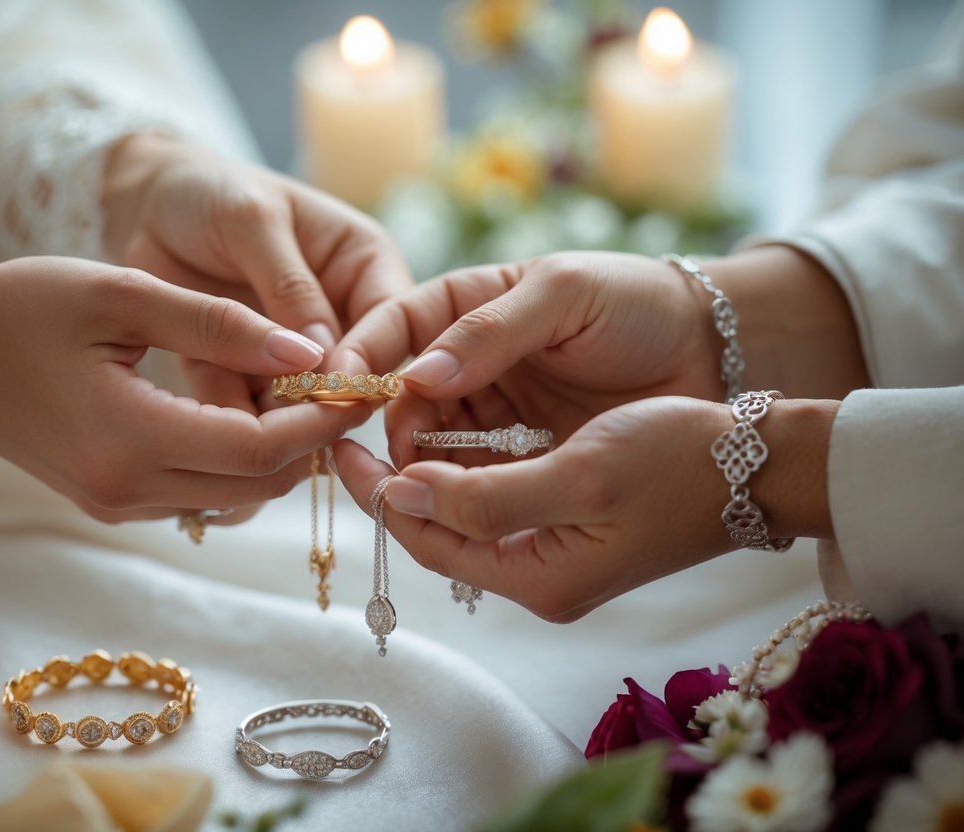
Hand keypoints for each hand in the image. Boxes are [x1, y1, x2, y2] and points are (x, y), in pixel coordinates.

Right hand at [0, 257, 375, 524]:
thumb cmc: (22, 306)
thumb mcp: (122, 295)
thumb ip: (219, 324)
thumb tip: (308, 351)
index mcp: (130, 438)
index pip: (260, 449)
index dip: (319, 420)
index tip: (357, 382)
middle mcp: (127, 489)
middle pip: (258, 485)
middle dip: (311, 442)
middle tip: (344, 389)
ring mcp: (117, 504)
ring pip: (234, 495)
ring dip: (278, 455)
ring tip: (305, 394)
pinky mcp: (110, 501)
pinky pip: (199, 492)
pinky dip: (237, 462)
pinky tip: (249, 413)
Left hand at [103, 136, 413, 408]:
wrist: (147, 203)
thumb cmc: (213, 191)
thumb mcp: (253, 220)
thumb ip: (290, 285)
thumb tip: (328, 355)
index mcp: (365, 265)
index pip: (391, 320)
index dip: (371, 357)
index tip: (338, 387)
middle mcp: (340, 313)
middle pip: (353, 373)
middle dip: (324, 402)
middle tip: (296, 429)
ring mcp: (295, 351)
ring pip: (303, 401)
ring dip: (280, 424)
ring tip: (251, 439)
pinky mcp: (248, 374)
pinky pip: (249, 409)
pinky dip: (234, 424)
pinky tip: (215, 437)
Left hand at [331, 395, 836, 621]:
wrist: (760, 463)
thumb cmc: (676, 461)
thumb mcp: (576, 474)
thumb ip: (482, 497)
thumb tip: (399, 495)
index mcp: (536, 578)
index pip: (428, 543)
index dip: (380, 493)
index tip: (343, 442)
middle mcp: (539, 576)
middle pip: (441, 530)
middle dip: (399, 477)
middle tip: (362, 419)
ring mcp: (556, 553)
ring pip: (466, 510)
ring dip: (431, 464)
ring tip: (399, 409)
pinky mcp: (572, 525)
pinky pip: (498, 497)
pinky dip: (469, 462)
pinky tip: (454, 421)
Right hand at [335, 250, 722, 466]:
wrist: (713, 347)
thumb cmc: (635, 302)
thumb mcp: (563, 295)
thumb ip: (489, 332)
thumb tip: (414, 378)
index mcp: (466, 305)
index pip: (394, 327)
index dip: (361, 357)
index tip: (340, 391)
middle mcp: (469, 361)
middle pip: (404, 398)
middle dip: (390, 426)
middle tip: (390, 458)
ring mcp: (494, 412)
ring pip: (433, 444)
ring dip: (420, 465)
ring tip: (419, 486)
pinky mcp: (521, 455)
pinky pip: (476, 476)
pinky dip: (461, 489)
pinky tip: (459, 500)